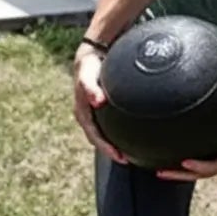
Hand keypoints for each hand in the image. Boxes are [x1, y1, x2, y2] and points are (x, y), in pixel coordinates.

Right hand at [72, 45, 126, 165]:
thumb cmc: (89, 65)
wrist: (90, 55)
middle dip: (111, 151)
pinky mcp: (100, 110)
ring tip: (131, 153)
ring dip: (114, 144)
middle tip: (128, 160)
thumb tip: (98, 101)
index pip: (95, 135)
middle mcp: (87, 116)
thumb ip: (90, 87)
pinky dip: (118, 133)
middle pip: (99, 139)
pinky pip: (108, 125)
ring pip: (103, 134)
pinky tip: (133, 135)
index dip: (106, 148)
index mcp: (82, 112)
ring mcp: (93, 114)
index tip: (121, 157)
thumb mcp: (87, 73)